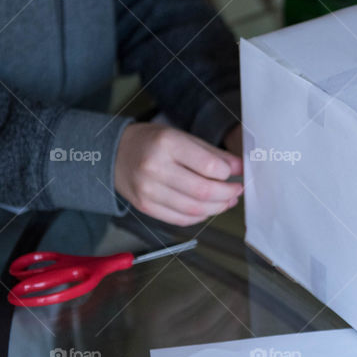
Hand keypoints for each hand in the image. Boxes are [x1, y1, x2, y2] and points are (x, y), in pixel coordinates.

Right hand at [115, 123, 243, 225]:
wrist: (115, 154)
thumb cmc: (153, 143)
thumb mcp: (183, 137)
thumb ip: (213, 154)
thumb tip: (241, 168)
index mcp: (167, 144)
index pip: (209, 166)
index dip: (229, 174)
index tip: (237, 173)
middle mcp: (155, 168)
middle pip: (203, 191)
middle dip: (228, 194)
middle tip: (237, 191)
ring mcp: (148, 190)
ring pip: (194, 209)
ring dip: (217, 208)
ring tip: (227, 201)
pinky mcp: (145, 206)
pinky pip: (180, 219)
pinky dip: (200, 217)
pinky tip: (208, 209)